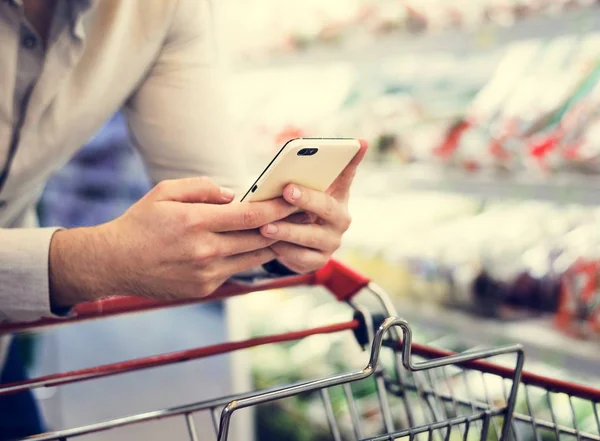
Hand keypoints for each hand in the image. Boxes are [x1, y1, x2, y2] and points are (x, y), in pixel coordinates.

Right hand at [49, 177, 296, 306]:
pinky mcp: (204, 288)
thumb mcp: (164, 192)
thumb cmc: (139, 223)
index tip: (297, 200)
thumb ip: (201, 188)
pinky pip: (235, 270)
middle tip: (304, 214)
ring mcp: (206, 273)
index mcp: (196, 222)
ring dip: (272, 244)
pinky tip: (257, 246)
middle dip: (284, 225)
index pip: (251, 215)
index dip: (278, 207)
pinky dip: (247, 258)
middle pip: (259, 238)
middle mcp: (205, 250)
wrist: (113, 264)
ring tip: (289, 230)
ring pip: (253, 258)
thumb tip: (233, 194)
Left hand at [259, 140, 367, 272]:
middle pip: (326, 207)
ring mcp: (331, 242)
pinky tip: (268, 243)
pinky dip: (284, 250)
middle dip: (307, 198)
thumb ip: (309, 172)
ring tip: (266, 226)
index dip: (353, 159)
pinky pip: (300, 256)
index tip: (357, 142)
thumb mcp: (306, 190)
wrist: (296, 246)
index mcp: (339, 196)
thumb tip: (320, 148)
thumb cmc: (299, 209)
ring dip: (287, 230)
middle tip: (287, 190)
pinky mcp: (318, 262)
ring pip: (311, 236)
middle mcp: (340, 219)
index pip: (348, 174)